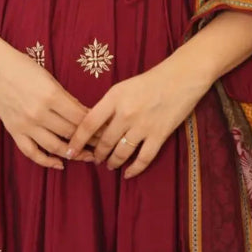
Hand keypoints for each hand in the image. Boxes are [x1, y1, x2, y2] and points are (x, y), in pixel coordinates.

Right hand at [0, 44, 94, 169]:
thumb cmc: (22, 66)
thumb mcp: (49, 77)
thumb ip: (65, 97)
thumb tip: (84, 114)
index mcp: (51, 96)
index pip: (80, 117)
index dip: (95, 126)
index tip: (106, 130)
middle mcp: (39, 113)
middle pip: (70, 133)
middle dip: (89, 141)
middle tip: (102, 145)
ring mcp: (25, 125)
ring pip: (54, 147)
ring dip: (73, 154)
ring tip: (87, 156)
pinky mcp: (14, 131)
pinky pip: (32, 153)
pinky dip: (46, 161)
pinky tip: (59, 164)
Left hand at [66, 58, 211, 178]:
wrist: (181, 76)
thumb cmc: (151, 79)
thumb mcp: (124, 87)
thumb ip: (109, 105)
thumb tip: (94, 126)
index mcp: (114, 97)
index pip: (88, 123)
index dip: (77, 140)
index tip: (69, 151)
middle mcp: (125, 113)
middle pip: (104, 141)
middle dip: (97, 154)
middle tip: (94, 159)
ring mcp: (143, 126)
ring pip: (121, 152)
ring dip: (113, 162)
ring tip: (110, 165)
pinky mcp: (159, 135)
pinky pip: (143, 159)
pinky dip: (134, 169)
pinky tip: (128, 174)